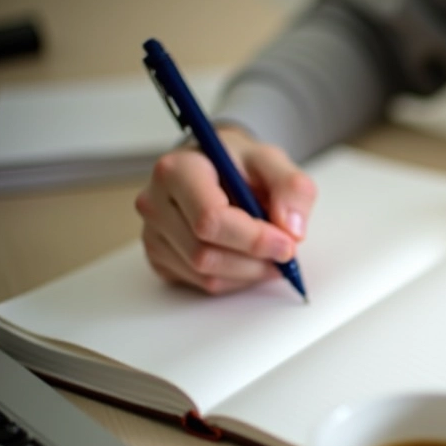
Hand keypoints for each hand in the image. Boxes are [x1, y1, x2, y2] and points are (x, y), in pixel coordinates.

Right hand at [134, 126, 315, 293]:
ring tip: (271, 254)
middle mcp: (155, 203)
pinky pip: (202, 284)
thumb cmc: (237, 163)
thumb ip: (292, 188)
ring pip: (205, 275)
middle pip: (205, 254)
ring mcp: (153, 234)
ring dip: (249, 273)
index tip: (287, 244)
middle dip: (254, 261)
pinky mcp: (160, 258)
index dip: (253, 239)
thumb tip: (291, 230)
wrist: (214, 167)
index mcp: (177, 171)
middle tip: (285, 253)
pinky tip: (248, 258)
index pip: (210, 219)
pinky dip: (235, 279)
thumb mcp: (272, 161)